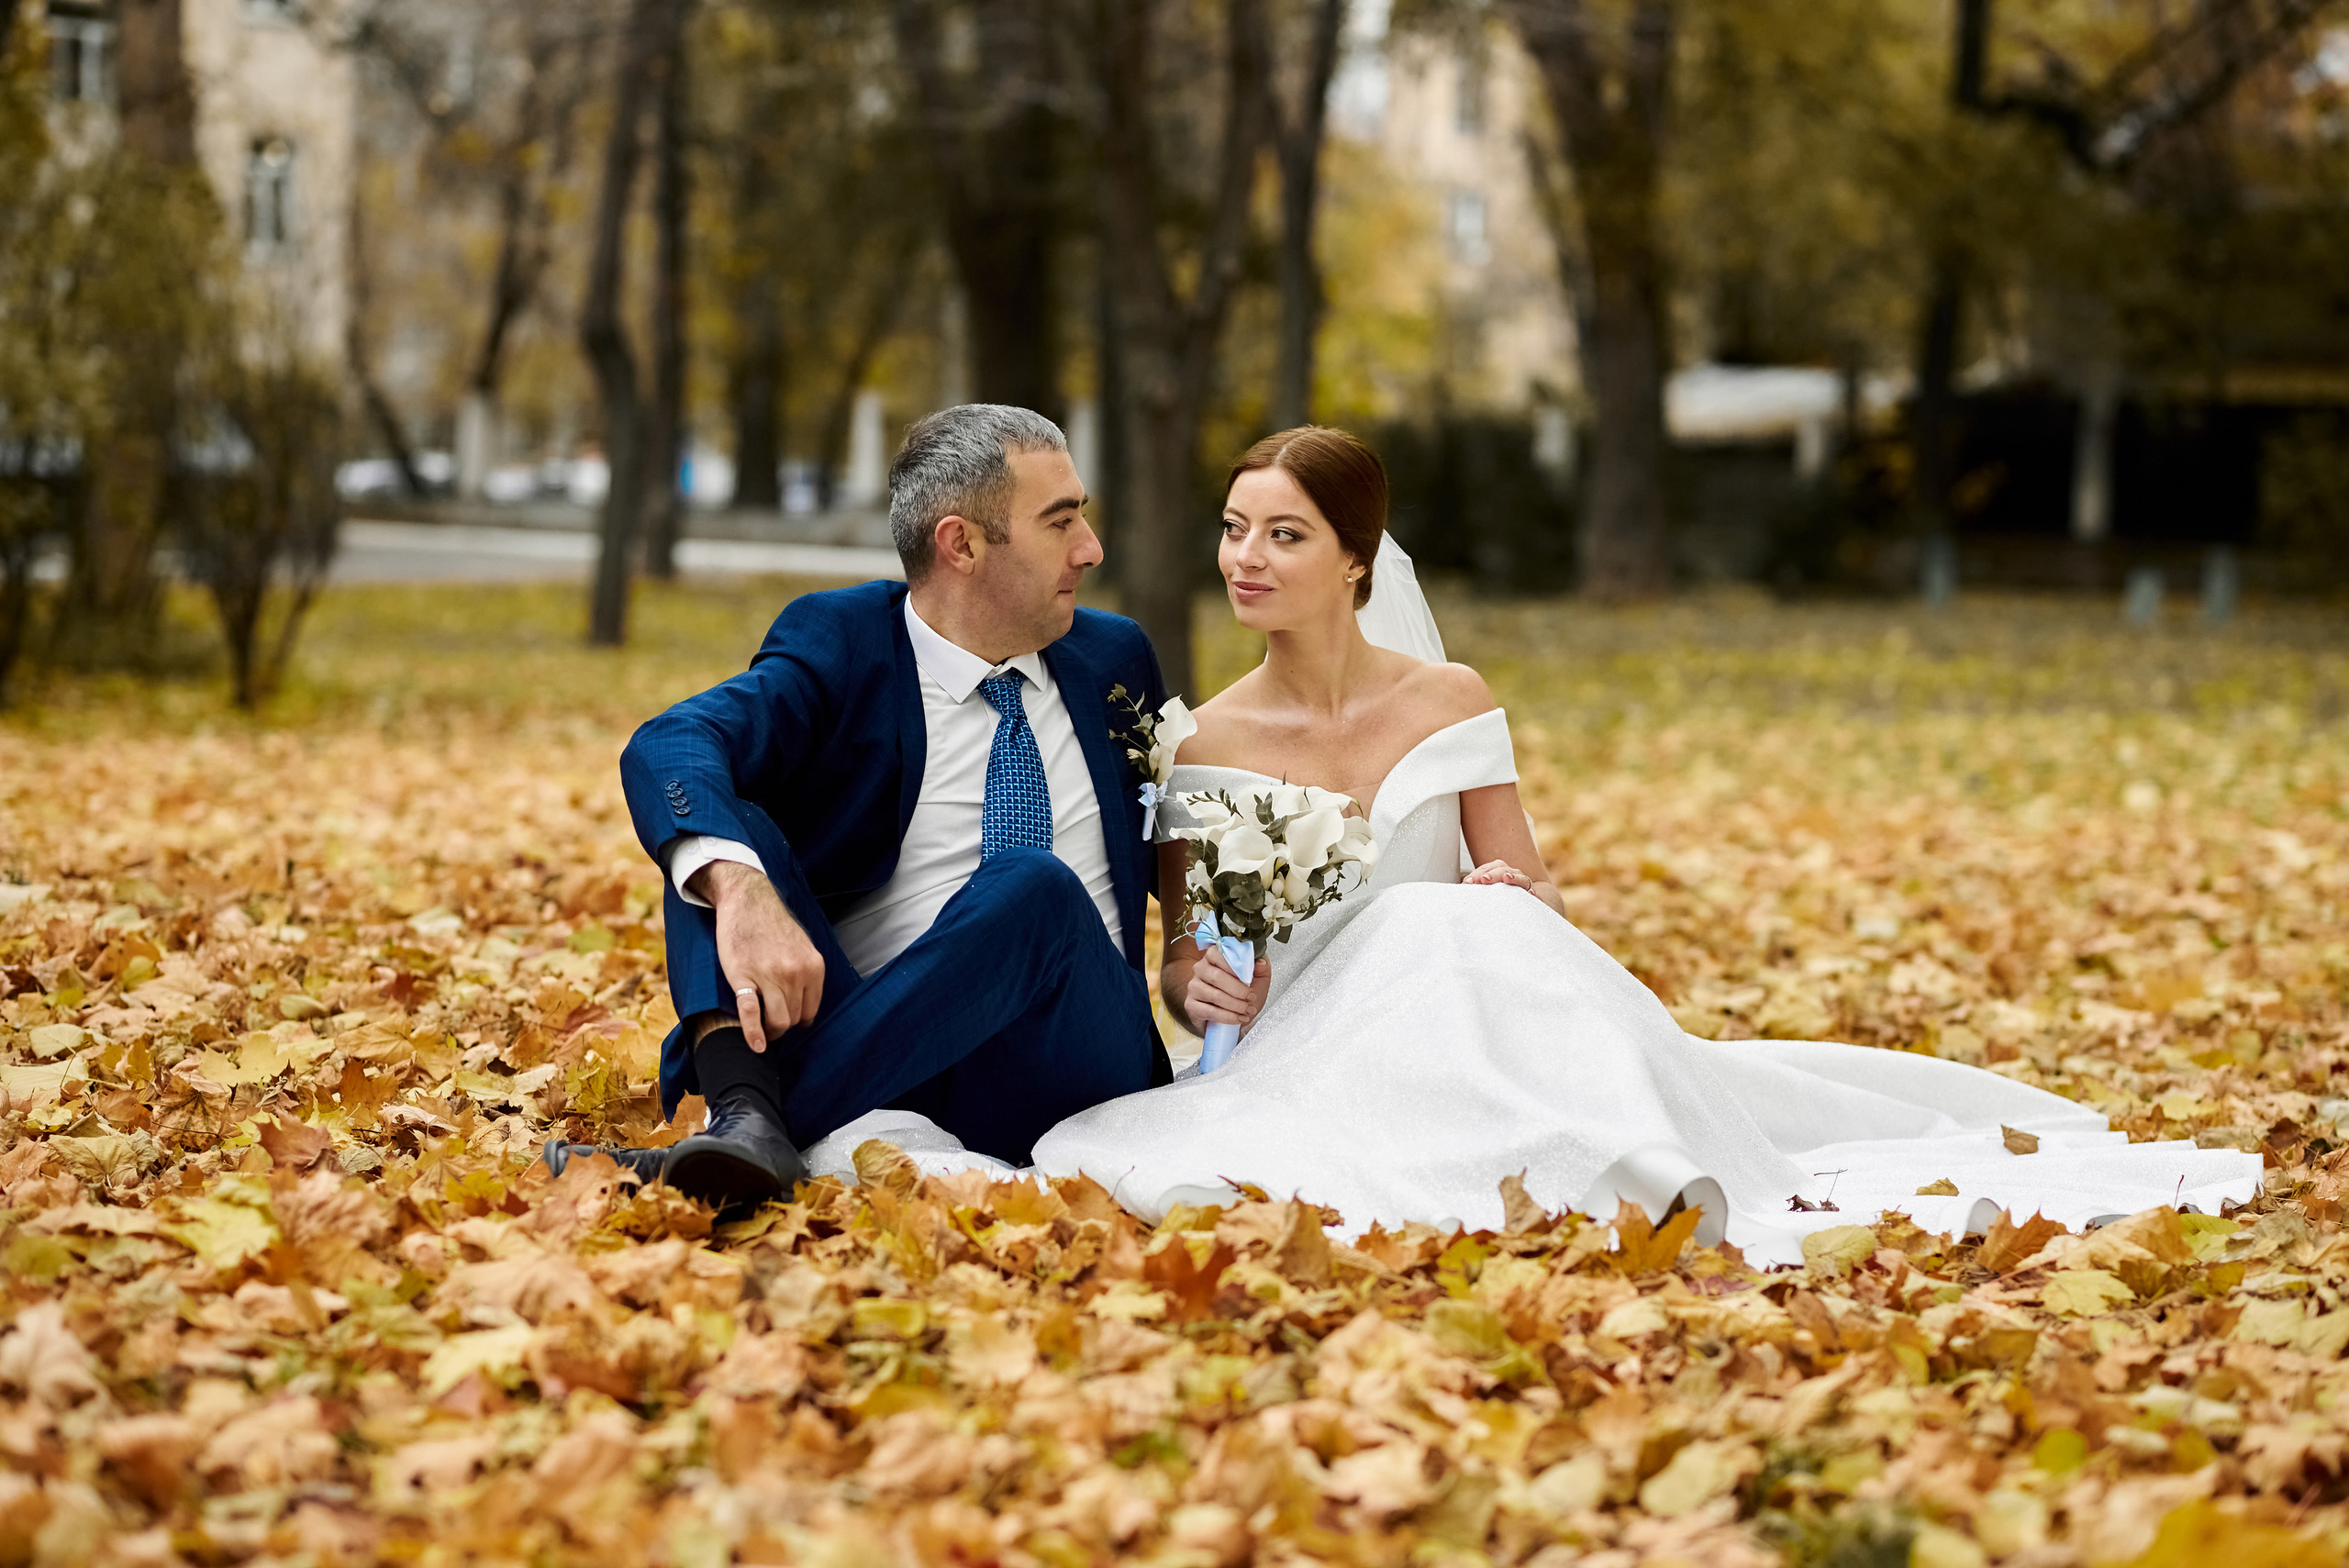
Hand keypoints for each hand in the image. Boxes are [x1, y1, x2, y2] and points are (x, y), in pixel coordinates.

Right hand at [692, 860, 824, 1052]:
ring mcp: (770, 976)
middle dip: (782, 1028)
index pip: (810, 1012)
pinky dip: (753, 1034)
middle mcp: (796, 973)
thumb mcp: (802, 946)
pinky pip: (751, 1013)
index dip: (797, 1020)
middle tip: (770, 1027)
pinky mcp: (743, 976)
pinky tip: (756, 1046)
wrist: (748, 900)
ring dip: (769, 1033)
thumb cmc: (773, 925)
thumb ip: (806, 973)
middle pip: (793, 1019)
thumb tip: (805, 1004)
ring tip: (761, 1031)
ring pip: (777, 1021)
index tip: (787, 1021)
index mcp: (814, 967)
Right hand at [1184, 945, 1269, 1035]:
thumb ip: (1261, 967)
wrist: (1230, 1019)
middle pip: (1217, 976)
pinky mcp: (1191, 1005)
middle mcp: (1201, 969)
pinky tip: (1238, 1018)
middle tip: (1251, 997)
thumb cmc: (1241, 995)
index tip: (1249, 979)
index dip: (1236, 967)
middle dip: (1239, 990)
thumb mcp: (1257, 979)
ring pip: (1215, 995)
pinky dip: (1228, 1017)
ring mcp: (1194, 987)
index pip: (1219, 953)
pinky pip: (1210, 1012)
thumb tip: (1260, 961)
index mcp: (1214, 956)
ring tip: (1247, 1010)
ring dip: (1236, 1005)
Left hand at [1465, 859, 1534, 891]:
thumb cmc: (1501, 897)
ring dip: (1513, 877)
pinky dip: (1534, 894)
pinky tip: (1530, 894)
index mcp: (1498, 871)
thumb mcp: (1487, 892)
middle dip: (1492, 874)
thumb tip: (1463, 888)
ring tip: (1506, 878)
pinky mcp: (1535, 897)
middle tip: (1484, 879)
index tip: (1467, 882)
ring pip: (1520, 878)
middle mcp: (1512, 874)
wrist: (1524, 905)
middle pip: (1502, 870)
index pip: (1486, 869)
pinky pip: (1536, 895)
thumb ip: (1477, 889)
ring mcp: (1524, 884)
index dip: (1476, 874)